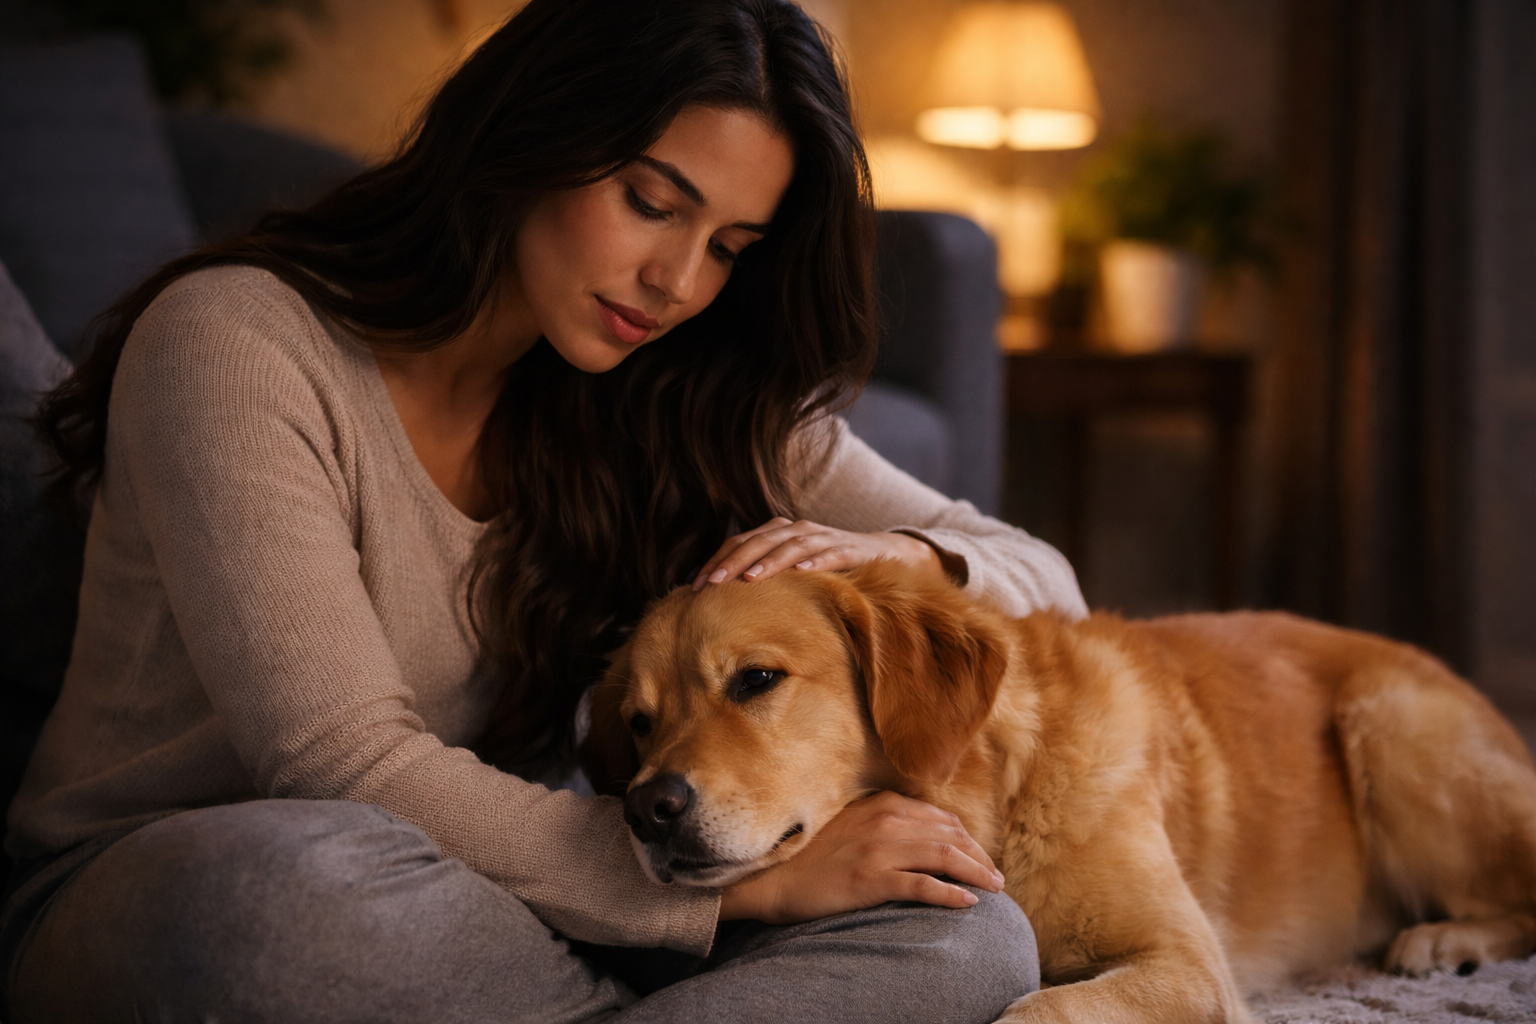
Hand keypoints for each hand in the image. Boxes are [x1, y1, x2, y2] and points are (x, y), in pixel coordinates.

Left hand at [692, 517, 940, 590]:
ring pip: (790, 545)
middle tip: (712, 583)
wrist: (880, 553)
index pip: (739, 542)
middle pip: (758, 541)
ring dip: (769, 561)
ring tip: (749, 579)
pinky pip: (829, 554)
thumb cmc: (826, 567)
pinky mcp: (848, 549)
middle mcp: (797, 530)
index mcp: (777, 533)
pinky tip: (802, 572)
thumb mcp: (790, 571)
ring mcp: (822, 538)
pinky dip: (815, 561)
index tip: (694, 585)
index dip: (717, 561)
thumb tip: (720, 601)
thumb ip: (762, 578)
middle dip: (733, 562)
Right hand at [717, 791, 1004, 924]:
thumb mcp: (854, 825)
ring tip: (993, 888)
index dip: (968, 839)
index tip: (981, 857)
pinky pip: (922, 886)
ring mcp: (878, 849)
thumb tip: (925, 833)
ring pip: (943, 856)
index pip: (940, 818)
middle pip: (949, 835)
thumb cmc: (815, 857)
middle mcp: (884, 820)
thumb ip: (886, 822)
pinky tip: (967, 904)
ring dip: (975, 872)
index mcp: (881, 804)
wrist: (776, 881)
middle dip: (979, 856)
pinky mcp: (871, 879)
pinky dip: (950, 894)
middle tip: (996, 877)